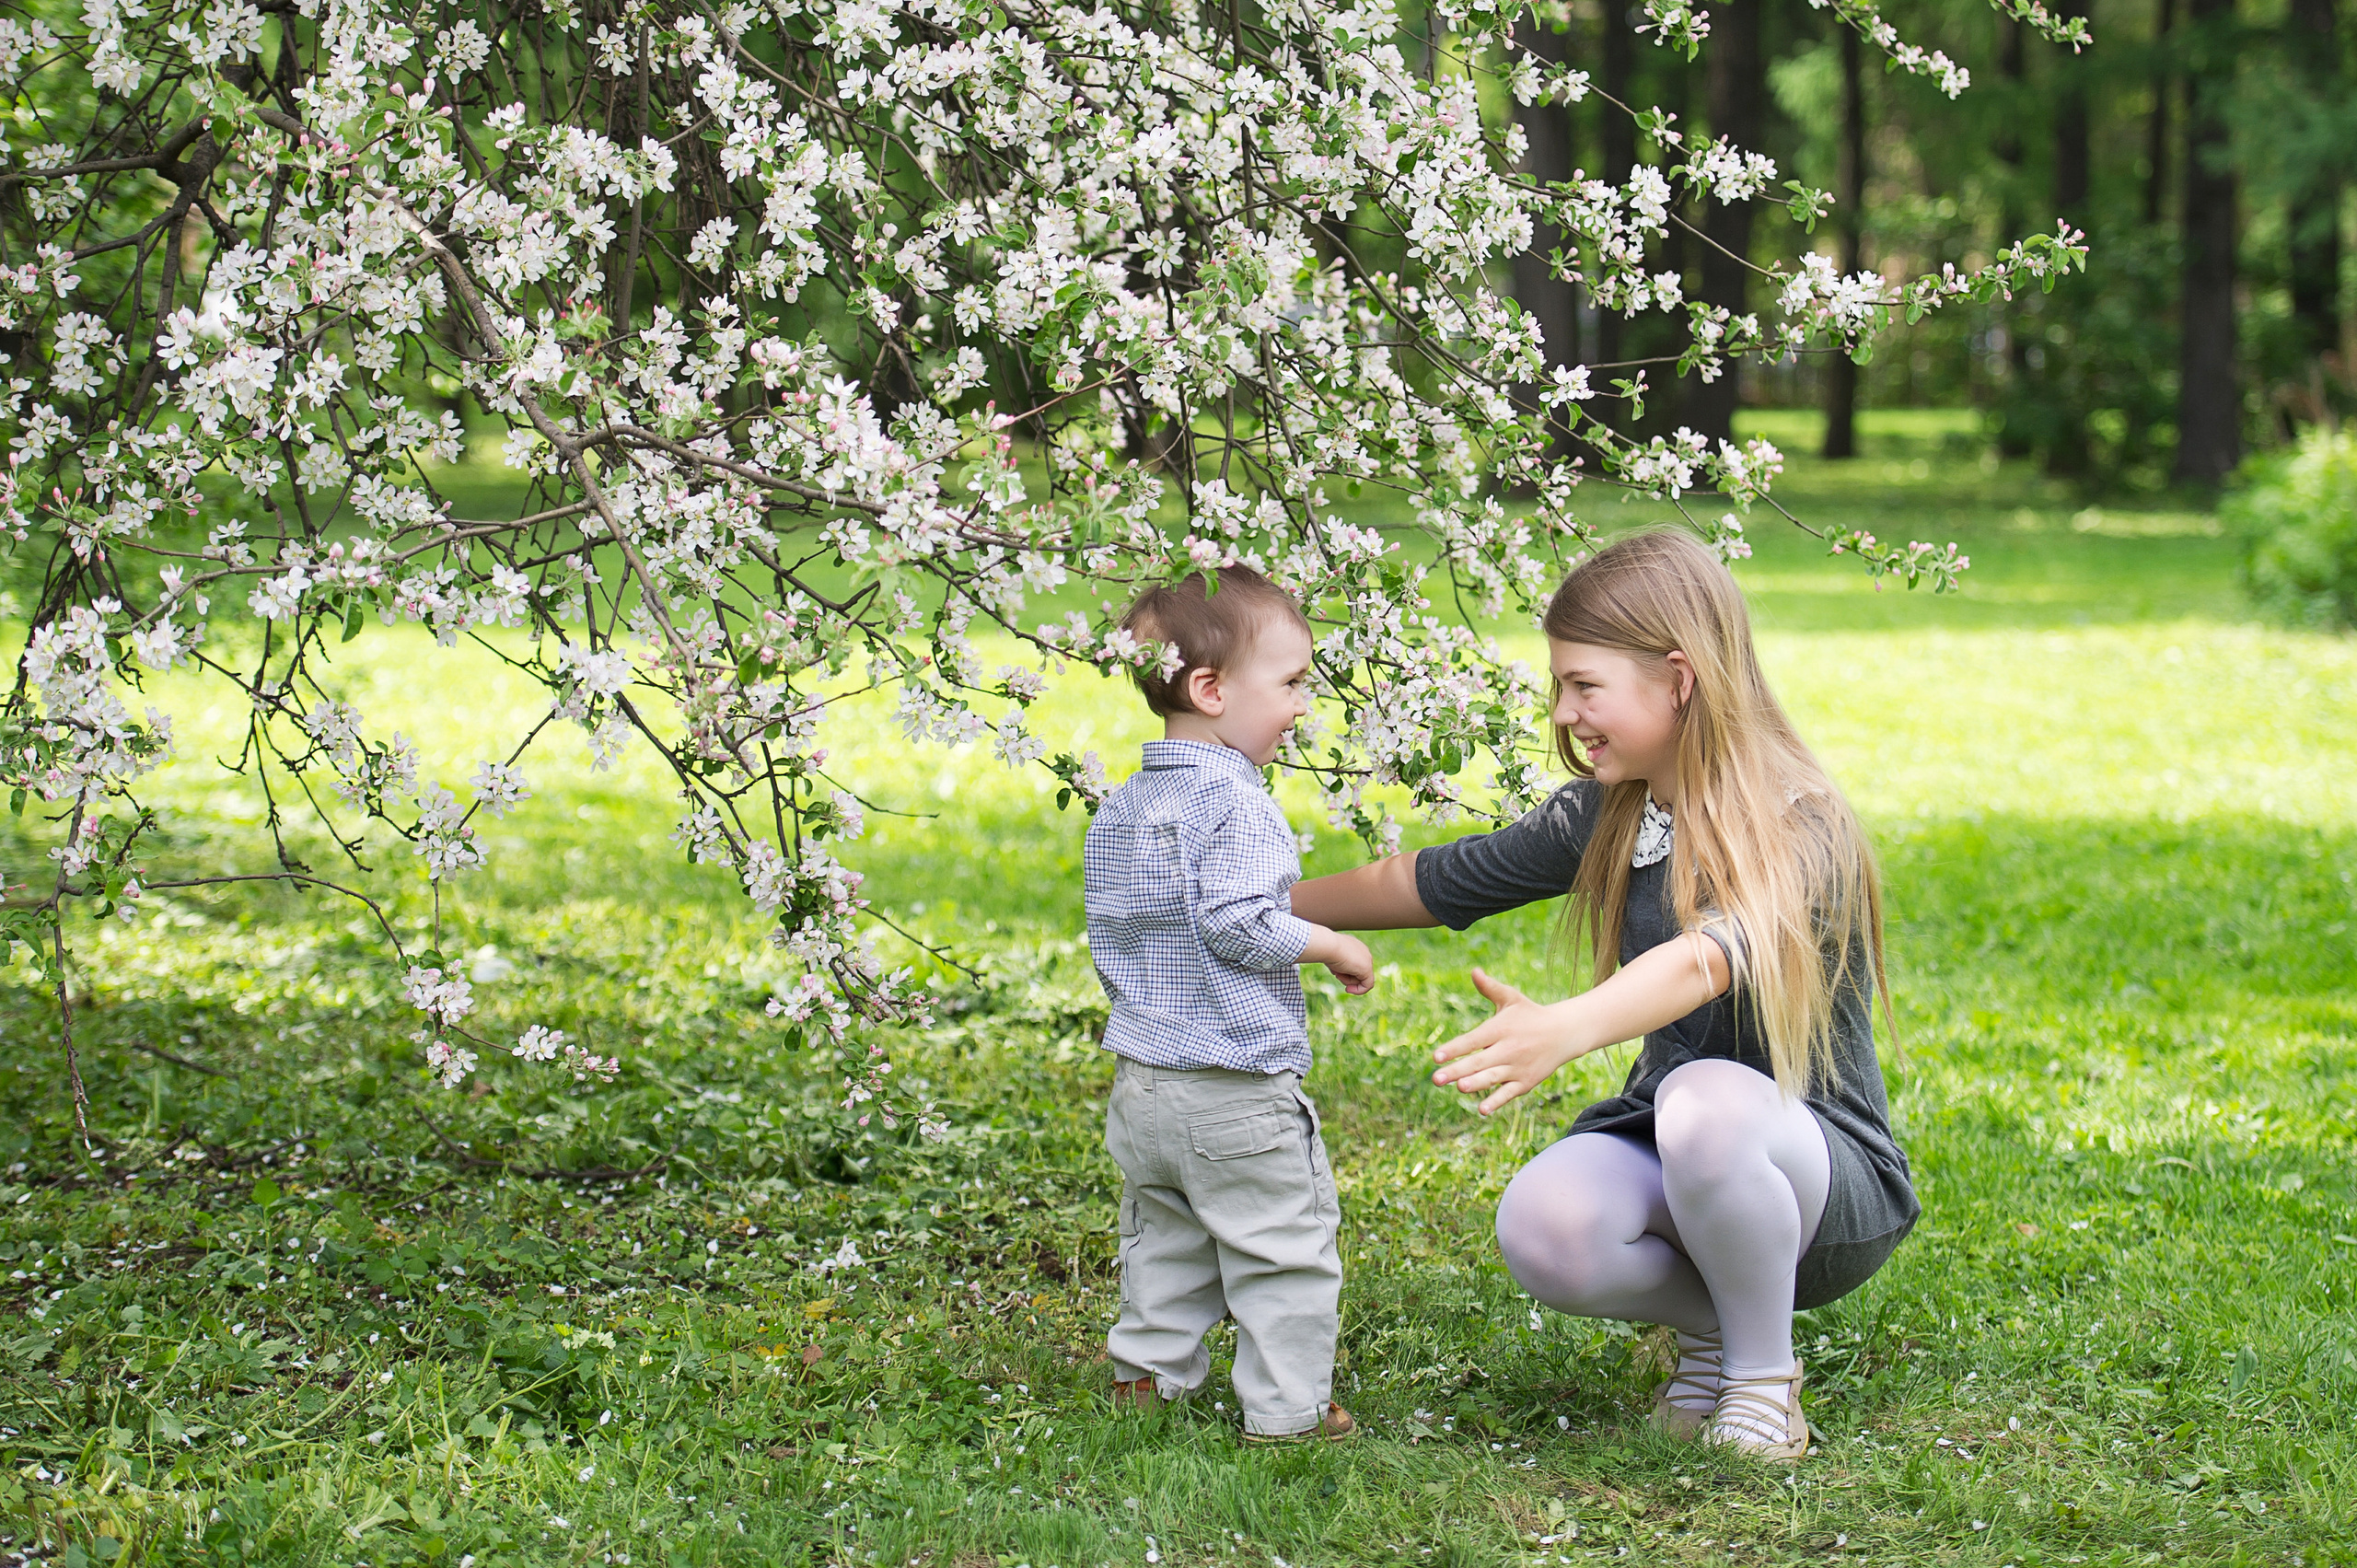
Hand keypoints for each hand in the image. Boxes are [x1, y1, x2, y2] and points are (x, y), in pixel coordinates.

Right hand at [1321, 932, 1375, 994]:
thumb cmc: (1327, 949)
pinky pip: (1367, 985)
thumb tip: (1339, 971)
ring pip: (1360, 979)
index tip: (1336, 975)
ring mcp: (1367, 960)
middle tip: (1337, 975)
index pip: (1354, 964)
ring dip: (1347, 980)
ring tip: (1338, 972)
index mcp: (1356, 947)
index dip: (1345, 973)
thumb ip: (1339, 963)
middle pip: (1358, 972)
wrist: (1328, 945)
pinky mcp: (1367, 969)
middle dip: (1346, 977)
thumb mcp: (1332, 957)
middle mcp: (1364, 952)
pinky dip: (1359, 990)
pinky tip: (1348, 989)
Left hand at [1431, 967, 1586, 1115]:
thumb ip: (1490, 988)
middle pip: (1479, 1061)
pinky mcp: (1526, 1082)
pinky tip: (1482, 1110)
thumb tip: (1474, 971)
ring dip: (1476, 1084)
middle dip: (1457, 1071)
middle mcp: (1508, 1049)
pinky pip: (1509, 1093)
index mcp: (1500, 1029)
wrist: (1565, 1033)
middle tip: (1436, 1079)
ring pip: (1493, 1078)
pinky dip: (1496, 1101)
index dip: (1455, 1048)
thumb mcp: (1512, 999)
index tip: (1436, 1056)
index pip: (1474, 1039)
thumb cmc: (1530, 1015)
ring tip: (1459, 1088)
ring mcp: (1517, 1067)